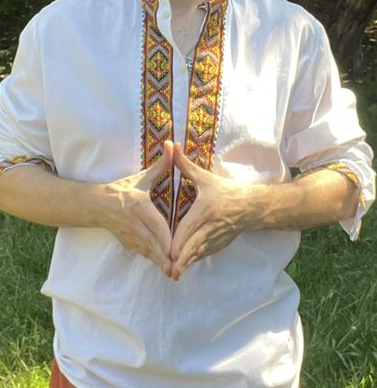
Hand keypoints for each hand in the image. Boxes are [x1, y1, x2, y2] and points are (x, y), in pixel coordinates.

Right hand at [104, 140, 173, 275]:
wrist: (97, 205)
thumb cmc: (122, 189)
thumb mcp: (141, 178)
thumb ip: (161, 165)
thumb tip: (173, 145)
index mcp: (138, 206)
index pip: (155, 224)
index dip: (165, 238)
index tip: (176, 248)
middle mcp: (134, 223)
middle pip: (151, 243)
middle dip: (164, 256)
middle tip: (178, 267)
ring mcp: (129, 236)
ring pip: (148, 252)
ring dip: (160, 262)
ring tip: (174, 272)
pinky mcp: (128, 244)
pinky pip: (143, 254)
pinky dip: (154, 260)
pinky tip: (166, 267)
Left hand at [170, 143, 248, 279]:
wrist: (252, 205)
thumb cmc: (226, 190)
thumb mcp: (206, 178)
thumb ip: (185, 165)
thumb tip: (172, 147)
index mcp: (205, 211)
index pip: (189, 229)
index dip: (179, 242)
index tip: (169, 253)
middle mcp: (211, 227)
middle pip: (194, 246)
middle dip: (182, 259)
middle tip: (169, 270)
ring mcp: (217, 238)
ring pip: (199, 253)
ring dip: (187, 263)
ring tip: (174, 274)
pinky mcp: (220, 244)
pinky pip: (205, 254)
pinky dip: (195, 260)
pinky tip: (186, 265)